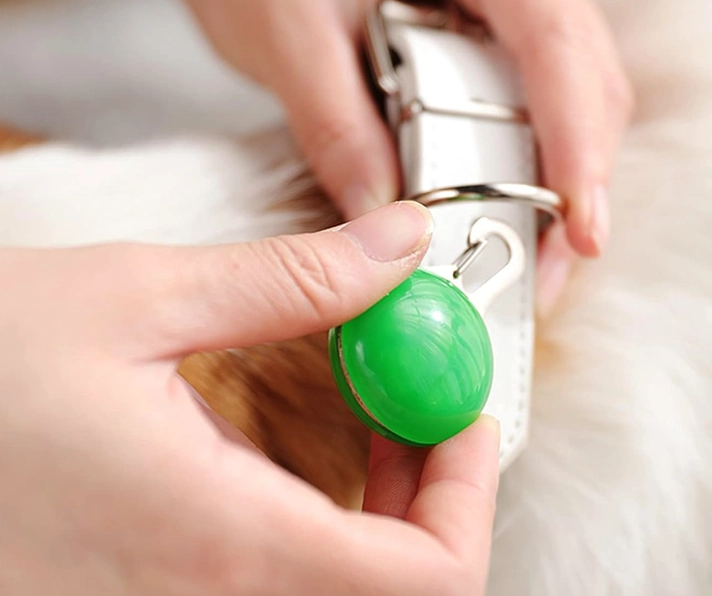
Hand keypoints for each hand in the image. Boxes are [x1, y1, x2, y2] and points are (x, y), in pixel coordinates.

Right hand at [0, 202, 498, 595]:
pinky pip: (280, 579)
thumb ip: (295, 279)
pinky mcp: (152, 591)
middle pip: (391, 595)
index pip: (419, 583)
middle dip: (434, 494)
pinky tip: (303, 447)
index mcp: (215, 540)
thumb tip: (402, 247)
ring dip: (386, 506)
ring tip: (368, 408)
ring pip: (338, 590)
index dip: (472, 497)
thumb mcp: (143, 296)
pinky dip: (326, 519)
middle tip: (420, 400)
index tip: (468, 415)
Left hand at [154, 0, 632, 311]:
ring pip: (574, 90)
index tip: (579, 228)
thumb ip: (340, 133)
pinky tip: (509, 207)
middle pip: (582, 72)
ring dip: (557, 176)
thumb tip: (392, 230)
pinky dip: (530, 157)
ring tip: (530, 255)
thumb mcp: (285, 39)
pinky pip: (539, 94)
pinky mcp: (501, 16)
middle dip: (572, 176)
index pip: (550, 38)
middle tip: (547, 269)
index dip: (575, 140)